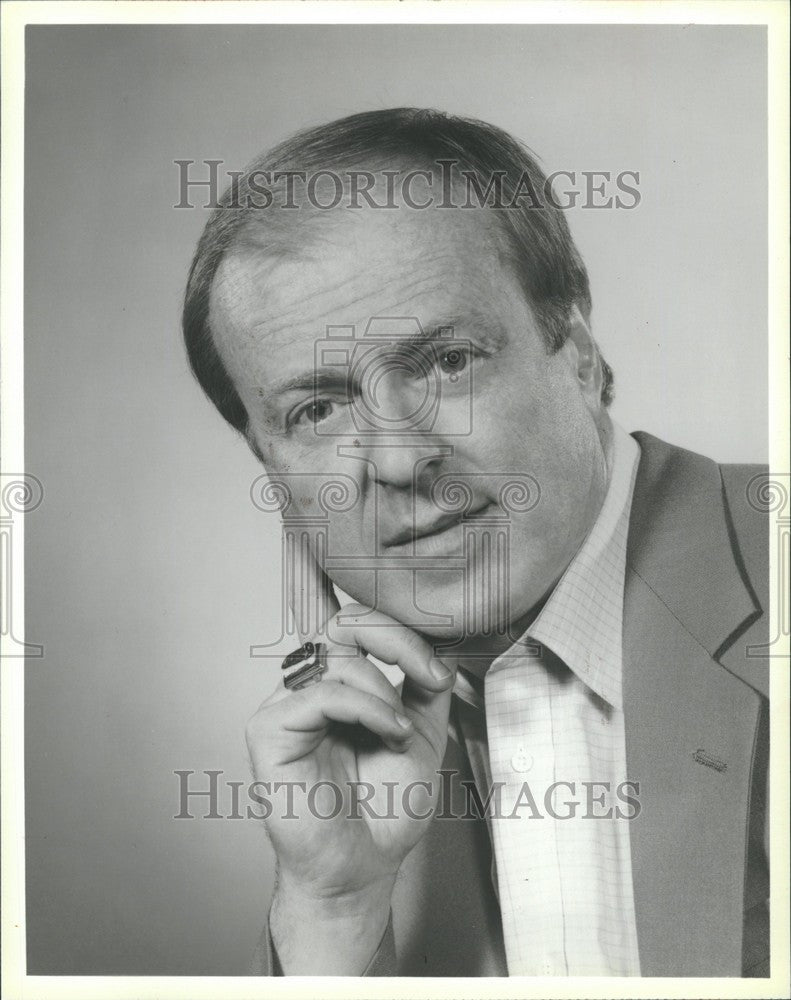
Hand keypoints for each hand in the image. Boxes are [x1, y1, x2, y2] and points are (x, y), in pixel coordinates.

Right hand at [246, 536, 455, 971]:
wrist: (365, 865)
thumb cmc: (385, 801)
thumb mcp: (421, 726)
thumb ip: (419, 676)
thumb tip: (428, 638)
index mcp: (339, 676)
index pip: (328, 611)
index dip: (310, 561)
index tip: (303, 518)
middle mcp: (308, 681)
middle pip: (347, 618)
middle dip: (398, 636)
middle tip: (431, 675)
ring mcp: (285, 703)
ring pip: (340, 651)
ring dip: (388, 685)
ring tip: (400, 729)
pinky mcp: (269, 729)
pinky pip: (323, 689)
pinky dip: (367, 705)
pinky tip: (384, 732)